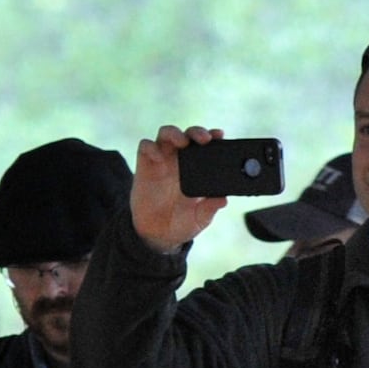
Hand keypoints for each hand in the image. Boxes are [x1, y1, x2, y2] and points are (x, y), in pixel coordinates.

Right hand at [129, 125, 228, 253]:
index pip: (205, 145)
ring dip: (175, 133)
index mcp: (197, 169)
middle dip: (196, 131)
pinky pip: (145, 147)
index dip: (213, 136)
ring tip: (182, 142)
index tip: (220, 135)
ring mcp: (161, 161)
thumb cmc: (181, 224)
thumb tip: (224, 200)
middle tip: (204, 139)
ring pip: (166, 134)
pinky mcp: (144, 166)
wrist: (157, 235)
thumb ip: (210, 208)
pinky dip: (151, 146)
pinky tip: (157, 156)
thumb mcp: (200, 218)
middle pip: (187, 134)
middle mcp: (179, 160)